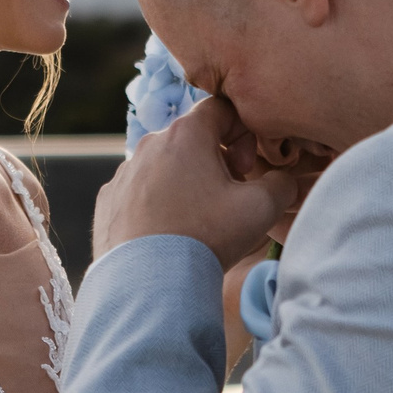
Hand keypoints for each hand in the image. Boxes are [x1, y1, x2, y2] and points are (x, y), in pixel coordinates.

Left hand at [92, 96, 298, 269]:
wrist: (150, 284)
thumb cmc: (206, 238)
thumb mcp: (261, 208)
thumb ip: (282, 184)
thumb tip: (283, 181)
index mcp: (186, 134)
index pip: (221, 109)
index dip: (243, 133)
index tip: (246, 168)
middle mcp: (149, 144)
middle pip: (192, 139)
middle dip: (216, 160)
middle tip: (228, 196)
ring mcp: (124, 173)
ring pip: (165, 166)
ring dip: (186, 183)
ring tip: (198, 220)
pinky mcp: (108, 201)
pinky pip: (140, 191)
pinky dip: (157, 204)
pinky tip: (170, 233)